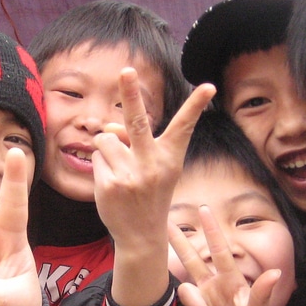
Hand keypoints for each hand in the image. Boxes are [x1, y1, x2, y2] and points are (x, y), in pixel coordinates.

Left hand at [92, 71, 214, 305]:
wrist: (142, 235)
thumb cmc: (148, 194)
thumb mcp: (152, 168)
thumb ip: (134, 142)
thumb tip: (108, 127)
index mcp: (170, 157)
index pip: (184, 127)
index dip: (196, 106)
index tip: (208, 86)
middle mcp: (152, 164)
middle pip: (137, 123)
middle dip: (131, 94)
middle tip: (126, 70)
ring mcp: (130, 175)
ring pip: (106, 138)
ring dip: (108, 149)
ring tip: (120, 171)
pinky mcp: (110, 184)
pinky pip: (97, 157)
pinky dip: (101, 166)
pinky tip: (112, 185)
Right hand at [168, 207, 280, 305]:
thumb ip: (263, 293)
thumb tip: (275, 273)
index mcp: (230, 281)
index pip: (219, 252)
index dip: (211, 231)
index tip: (204, 209)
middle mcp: (213, 289)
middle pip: (191, 261)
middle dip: (179, 242)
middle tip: (165, 222)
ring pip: (186, 295)